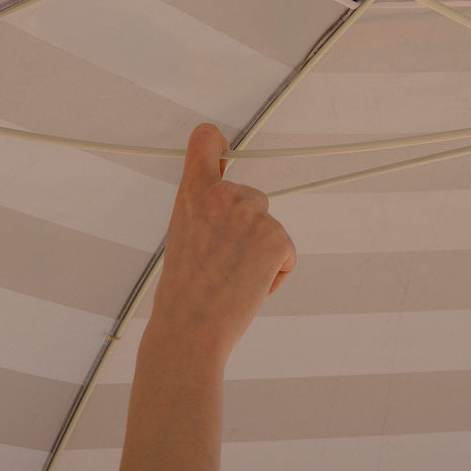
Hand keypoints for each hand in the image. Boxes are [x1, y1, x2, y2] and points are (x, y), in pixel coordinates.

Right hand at [150, 123, 296, 365]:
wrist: (189, 330)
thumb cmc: (184, 290)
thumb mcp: (183, 232)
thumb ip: (205, 207)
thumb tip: (226, 195)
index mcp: (194, 191)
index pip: (206, 141)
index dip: (217, 144)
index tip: (224, 150)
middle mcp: (224, 194)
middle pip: (254, 197)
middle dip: (248, 227)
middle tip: (222, 261)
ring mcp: (253, 214)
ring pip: (269, 228)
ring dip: (260, 253)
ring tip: (232, 278)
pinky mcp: (277, 238)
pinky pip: (287, 253)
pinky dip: (275, 273)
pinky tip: (250, 287)